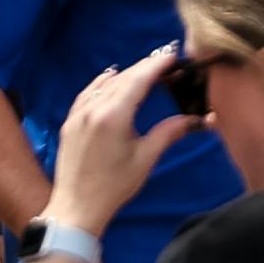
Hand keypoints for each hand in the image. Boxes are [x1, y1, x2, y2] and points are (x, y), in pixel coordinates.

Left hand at [49, 47, 199, 234]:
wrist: (76, 207)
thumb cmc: (114, 186)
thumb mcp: (145, 159)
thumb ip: (168, 133)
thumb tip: (193, 119)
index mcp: (113, 116)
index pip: (137, 81)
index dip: (155, 66)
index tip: (172, 56)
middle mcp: (92, 109)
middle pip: (121, 79)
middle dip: (143, 68)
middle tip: (165, 62)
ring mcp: (78, 115)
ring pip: (103, 85)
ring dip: (125, 75)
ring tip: (144, 71)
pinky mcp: (70, 123)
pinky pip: (86, 94)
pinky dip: (101, 83)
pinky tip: (109, 79)